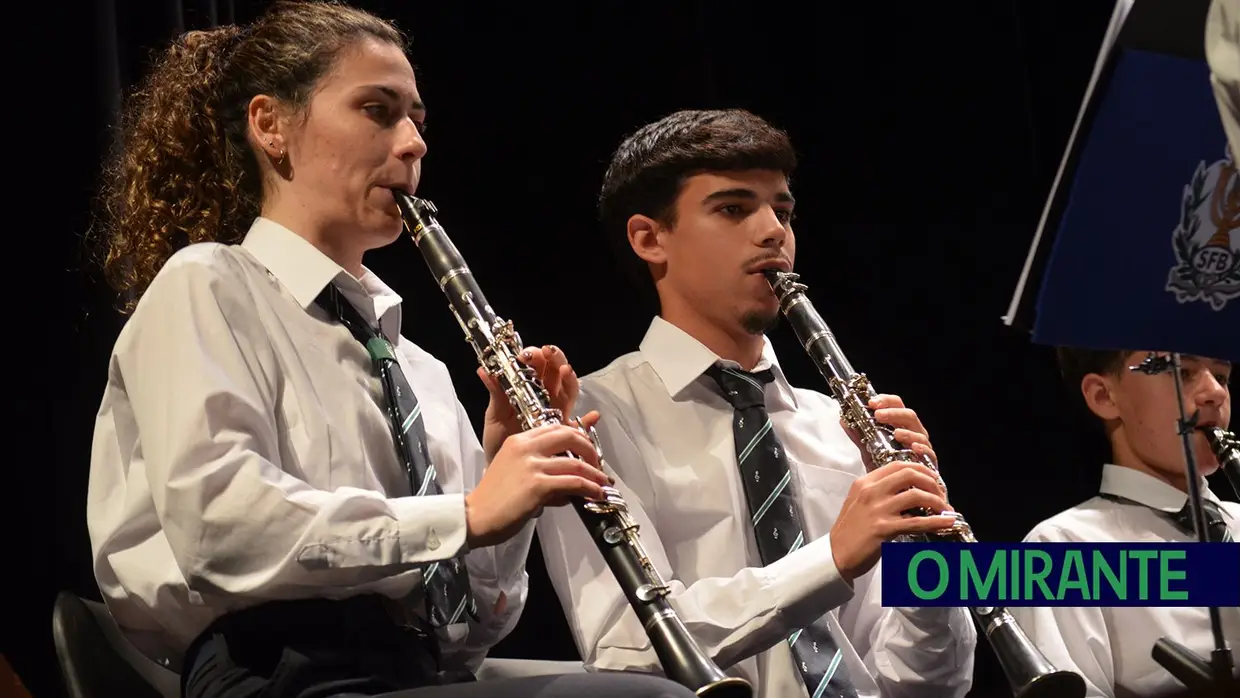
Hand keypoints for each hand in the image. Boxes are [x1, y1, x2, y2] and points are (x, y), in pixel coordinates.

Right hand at [465, 416, 609, 547]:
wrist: (475, 516)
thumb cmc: (494, 498)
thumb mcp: (513, 470)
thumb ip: (539, 467)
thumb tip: (570, 477)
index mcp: (518, 441)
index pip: (555, 427)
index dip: (576, 436)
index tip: (587, 450)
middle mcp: (526, 447)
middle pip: (570, 436)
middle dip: (590, 449)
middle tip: (597, 464)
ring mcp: (532, 465)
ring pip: (576, 463)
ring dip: (595, 474)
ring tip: (604, 484)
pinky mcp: (538, 485)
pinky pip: (574, 483)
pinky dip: (590, 489)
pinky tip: (596, 495)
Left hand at [479, 344, 579, 462]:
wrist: (502, 470)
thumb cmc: (498, 443)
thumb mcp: (495, 417)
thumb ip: (495, 394)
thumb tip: (483, 369)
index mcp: (528, 392)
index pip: (536, 367)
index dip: (535, 357)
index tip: (527, 354)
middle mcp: (546, 399)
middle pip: (556, 373)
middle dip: (554, 359)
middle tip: (547, 352)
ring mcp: (557, 414)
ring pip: (568, 390)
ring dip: (569, 378)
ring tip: (565, 369)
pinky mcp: (564, 434)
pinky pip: (581, 425)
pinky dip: (588, 420)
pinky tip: (592, 415)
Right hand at [829, 460, 956, 583]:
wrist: (836, 555)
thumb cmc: (849, 531)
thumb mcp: (858, 502)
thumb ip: (877, 492)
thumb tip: (904, 490)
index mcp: (865, 483)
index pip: (897, 465)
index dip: (919, 469)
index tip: (931, 477)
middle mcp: (871, 492)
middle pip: (910, 475)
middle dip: (931, 482)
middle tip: (940, 492)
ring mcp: (878, 509)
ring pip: (917, 496)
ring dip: (937, 501)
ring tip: (945, 509)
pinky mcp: (884, 528)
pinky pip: (917, 521)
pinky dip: (936, 521)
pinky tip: (947, 522)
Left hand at [841, 393, 937, 471]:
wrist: (899, 491)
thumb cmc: (888, 468)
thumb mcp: (870, 451)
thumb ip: (859, 436)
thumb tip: (844, 420)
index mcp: (901, 426)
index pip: (897, 405)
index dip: (886, 401)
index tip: (871, 402)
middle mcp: (913, 433)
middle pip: (909, 415)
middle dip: (894, 413)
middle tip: (878, 415)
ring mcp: (923, 447)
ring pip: (920, 433)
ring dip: (908, 432)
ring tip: (896, 433)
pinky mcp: (930, 462)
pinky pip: (930, 453)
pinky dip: (923, 449)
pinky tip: (914, 448)